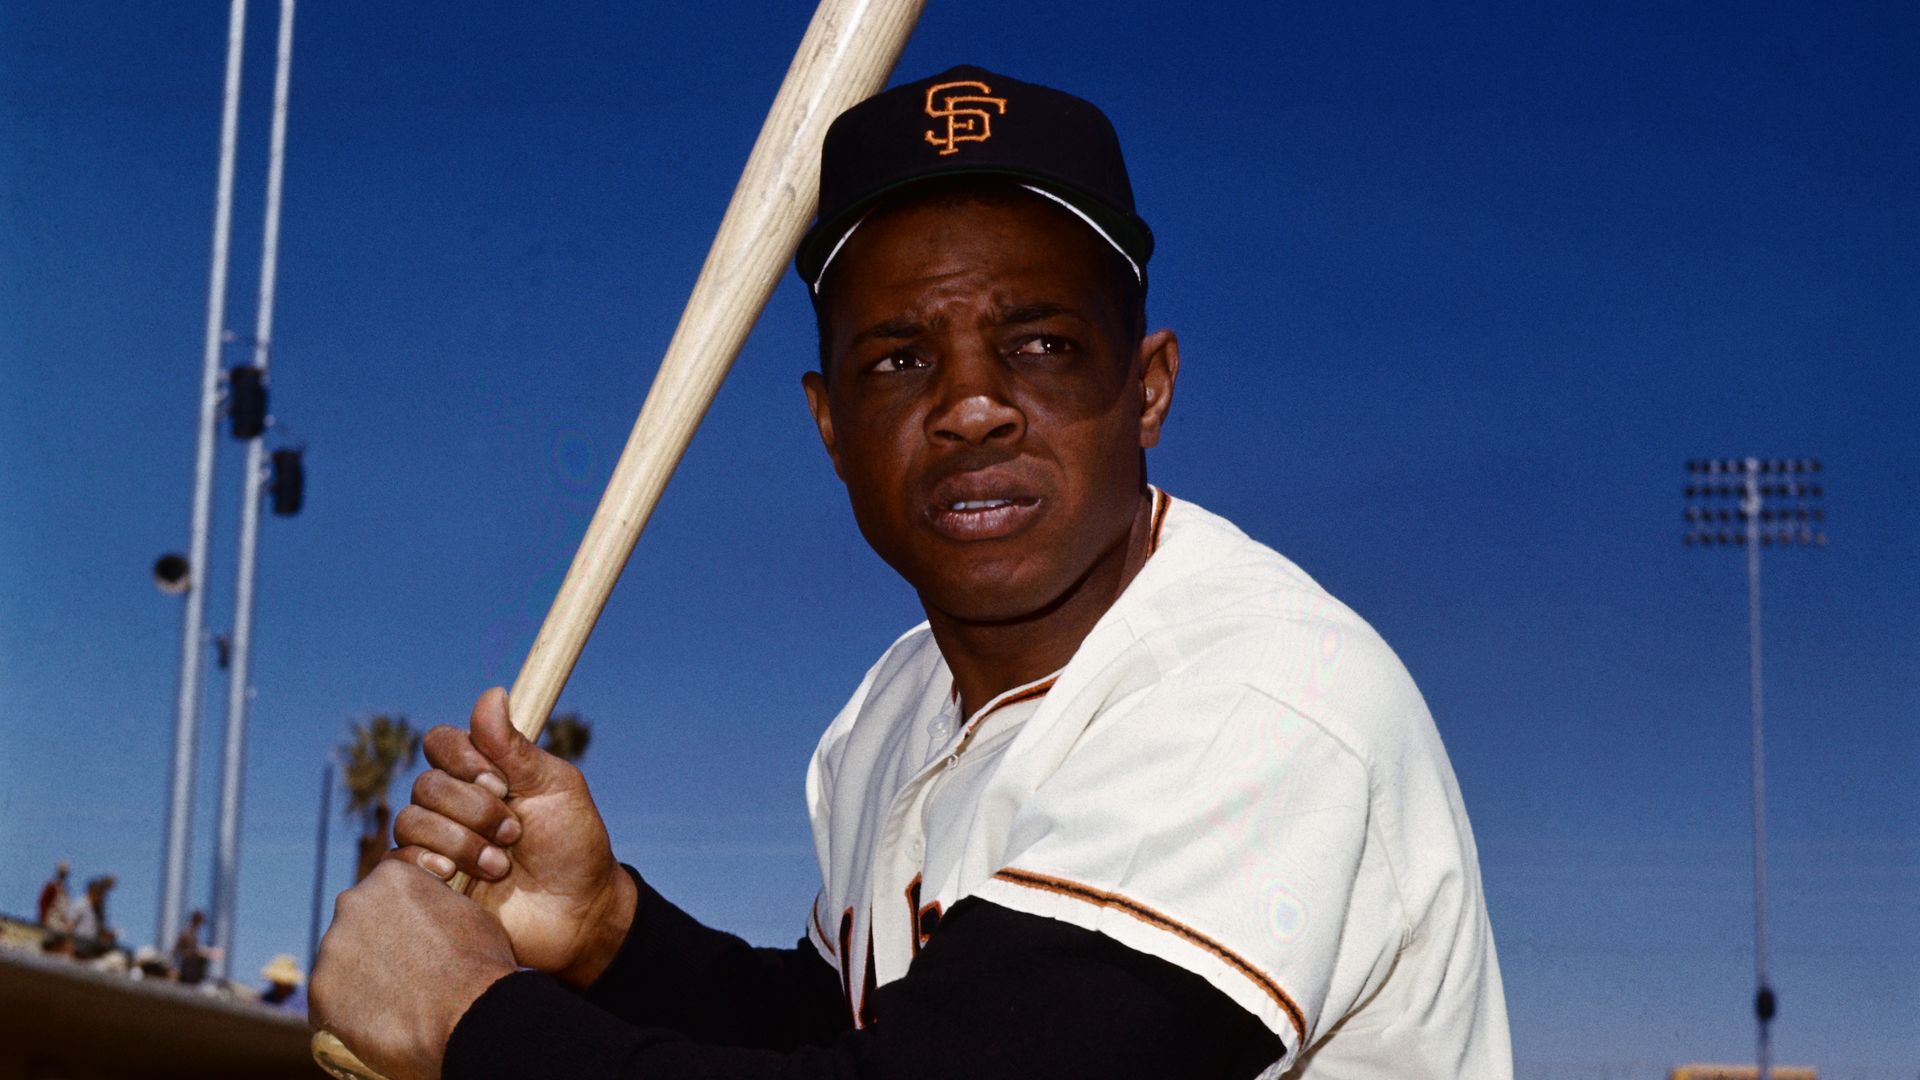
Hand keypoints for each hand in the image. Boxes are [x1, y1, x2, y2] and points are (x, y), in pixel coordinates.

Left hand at [309, 860, 515, 1079]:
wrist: (468, 1014)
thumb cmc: (478, 963)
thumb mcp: (467, 910)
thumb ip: (436, 902)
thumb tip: (430, 910)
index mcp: (391, 876)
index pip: (386, 889)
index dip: (401, 915)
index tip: (414, 936)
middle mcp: (353, 902)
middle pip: (357, 921)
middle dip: (374, 942)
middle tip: (403, 971)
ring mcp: (332, 946)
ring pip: (341, 960)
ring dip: (359, 975)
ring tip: (393, 1001)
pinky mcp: (319, 990)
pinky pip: (329, 999)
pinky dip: (347, 1009)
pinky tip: (374, 1020)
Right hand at [393, 687, 636, 985]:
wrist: (578, 916)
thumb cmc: (575, 847)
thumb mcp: (555, 788)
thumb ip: (515, 748)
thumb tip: (491, 692)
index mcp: (484, 774)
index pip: (441, 742)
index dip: (462, 758)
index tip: (500, 783)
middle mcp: (455, 804)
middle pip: (426, 784)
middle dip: (472, 809)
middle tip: (513, 834)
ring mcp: (440, 843)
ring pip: (410, 820)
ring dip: (459, 841)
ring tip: (500, 866)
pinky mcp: (428, 883)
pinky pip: (397, 862)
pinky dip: (427, 864)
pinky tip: (458, 880)